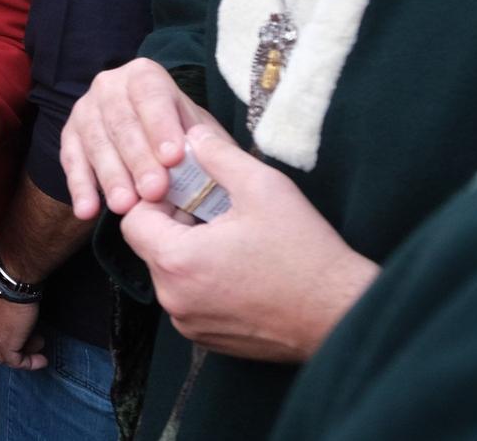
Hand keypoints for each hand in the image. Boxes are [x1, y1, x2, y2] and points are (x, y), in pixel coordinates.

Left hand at [0, 269, 45, 369]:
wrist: (12, 276)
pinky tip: (41, 360)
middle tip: (27, 340)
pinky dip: (29, 363)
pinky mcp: (4, 342)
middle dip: (8, 343)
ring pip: (1, 354)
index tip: (12, 329)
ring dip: (21, 353)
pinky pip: (15, 360)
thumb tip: (7, 299)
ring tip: (37, 348)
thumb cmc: (7, 271)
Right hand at [58, 58, 212, 218]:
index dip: (161, 126)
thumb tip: (212, 158)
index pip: (151, 96)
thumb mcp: (201, 133)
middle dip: (138, 159)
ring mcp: (85, 109)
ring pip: (96, 143)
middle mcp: (109, 85)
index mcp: (144, 76)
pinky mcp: (69, 135)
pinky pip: (71, 161)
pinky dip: (80, 187)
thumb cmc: (182, 136)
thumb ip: (207, 145)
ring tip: (124, 207)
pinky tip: (87, 211)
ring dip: (110, 177)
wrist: (152, 135)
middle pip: (122, 123)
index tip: (173, 157)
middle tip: (153, 191)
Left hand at [119, 124, 377, 363]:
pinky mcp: (207, 340)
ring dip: (188, 252)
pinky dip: (202, 281)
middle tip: (214, 210)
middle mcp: (173, 298)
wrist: (343, 314)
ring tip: (229, 238)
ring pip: (168, 273)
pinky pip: (187, 299)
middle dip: (174, 223)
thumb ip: (217, 155)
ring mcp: (189, 323)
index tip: (186, 190)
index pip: (133, 219)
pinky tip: (238, 267)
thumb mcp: (263, 187)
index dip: (155, 198)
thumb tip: (191, 135)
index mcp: (177, 261)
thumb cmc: (305, 253)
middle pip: (149, 246)